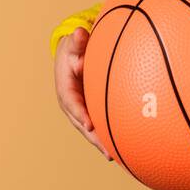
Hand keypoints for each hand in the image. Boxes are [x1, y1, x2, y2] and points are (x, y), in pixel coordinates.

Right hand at [54, 26, 111, 159]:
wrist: (72, 54)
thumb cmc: (75, 48)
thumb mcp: (74, 44)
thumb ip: (77, 41)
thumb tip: (79, 32)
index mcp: (65, 88)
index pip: (72, 103)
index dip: (80, 114)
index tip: (90, 124)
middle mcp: (72, 103)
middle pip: (82, 122)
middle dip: (94, 137)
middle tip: (107, 151)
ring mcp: (81, 108)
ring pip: (91, 127)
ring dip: (102, 141)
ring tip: (116, 156)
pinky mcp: (91, 109)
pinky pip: (100, 121)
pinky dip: (109, 133)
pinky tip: (124, 145)